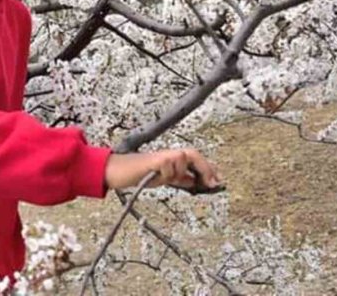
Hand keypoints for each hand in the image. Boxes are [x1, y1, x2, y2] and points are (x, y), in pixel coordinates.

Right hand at [103, 149, 221, 191]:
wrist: (118, 171)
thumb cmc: (137, 173)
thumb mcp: (162, 178)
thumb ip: (178, 178)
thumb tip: (193, 180)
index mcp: (172, 158)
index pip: (194, 158)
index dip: (208, 168)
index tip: (218, 181)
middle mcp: (168, 154)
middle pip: (193, 154)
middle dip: (205, 167)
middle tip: (214, 183)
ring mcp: (161, 155)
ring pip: (182, 158)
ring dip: (179, 172)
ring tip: (167, 179)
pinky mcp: (154, 159)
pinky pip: (169, 164)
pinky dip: (168, 173)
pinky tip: (158, 176)